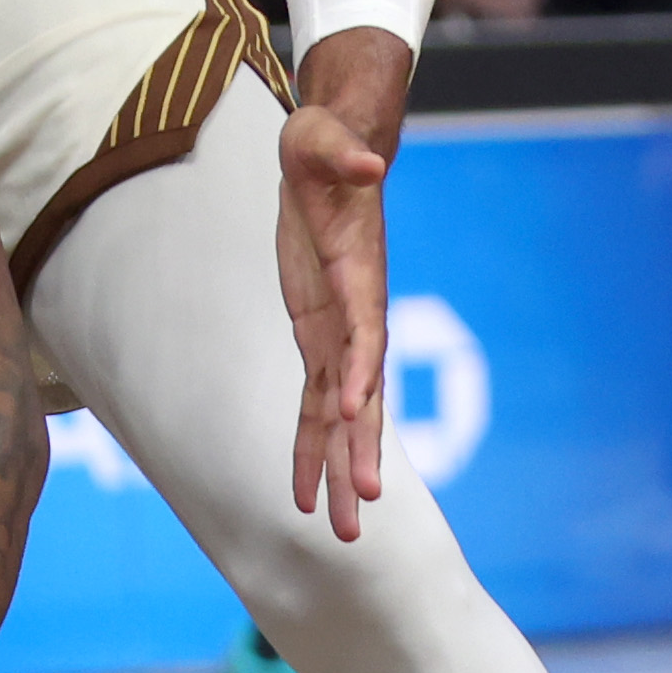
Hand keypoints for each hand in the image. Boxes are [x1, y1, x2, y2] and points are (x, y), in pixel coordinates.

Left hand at [275, 91, 396, 539]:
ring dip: (337, 471)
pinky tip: (305, 494)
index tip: (357, 408)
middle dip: (359, 450)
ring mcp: (337, 334)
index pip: (364, 329)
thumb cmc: (325, 148)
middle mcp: (356, 318)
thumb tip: (366, 163)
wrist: (329, 158)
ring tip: (342, 532)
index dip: (362, 368)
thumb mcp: (321, 141)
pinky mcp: (316, 339)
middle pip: (361, 395)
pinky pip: (312, 405)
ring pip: (339, 417)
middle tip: (364, 509)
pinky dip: (307, 448)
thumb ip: (340, 154)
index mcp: (359, 276)